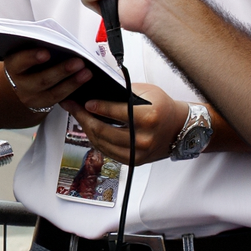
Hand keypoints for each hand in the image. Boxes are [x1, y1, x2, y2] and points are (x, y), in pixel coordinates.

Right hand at [3, 46, 91, 112]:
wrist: (16, 84)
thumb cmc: (23, 63)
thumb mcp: (21, 52)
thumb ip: (32, 46)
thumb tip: (53, 36)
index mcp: (13, 66)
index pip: (20, 61)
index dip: (32, 57)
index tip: (46, 53)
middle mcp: (21, 85)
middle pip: (41, 80)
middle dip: (61, 71)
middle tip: (78, 62)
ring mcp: (32, 98)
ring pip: (54, 93)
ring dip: (73, 82)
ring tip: (86, 73)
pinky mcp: (44, 105)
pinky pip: (60, 99)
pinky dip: (73, 90)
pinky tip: (83, 82)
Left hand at [61, 84, 189, 165]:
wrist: (179, 128)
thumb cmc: (162, 106)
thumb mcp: (146, 92)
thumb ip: (123, 92)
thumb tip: (97, 89)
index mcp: (149, 117)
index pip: (117, 113)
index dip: (98, 107)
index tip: (85, 102)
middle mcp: (144, 138)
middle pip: (105, 130)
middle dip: (83, 117)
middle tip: (71, 106)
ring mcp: (139, 153)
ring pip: (103, 143)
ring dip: (86, 129)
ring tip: (77, 115)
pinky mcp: (135, 161)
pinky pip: (108, 152)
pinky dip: (96, 140)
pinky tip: (88, 129)